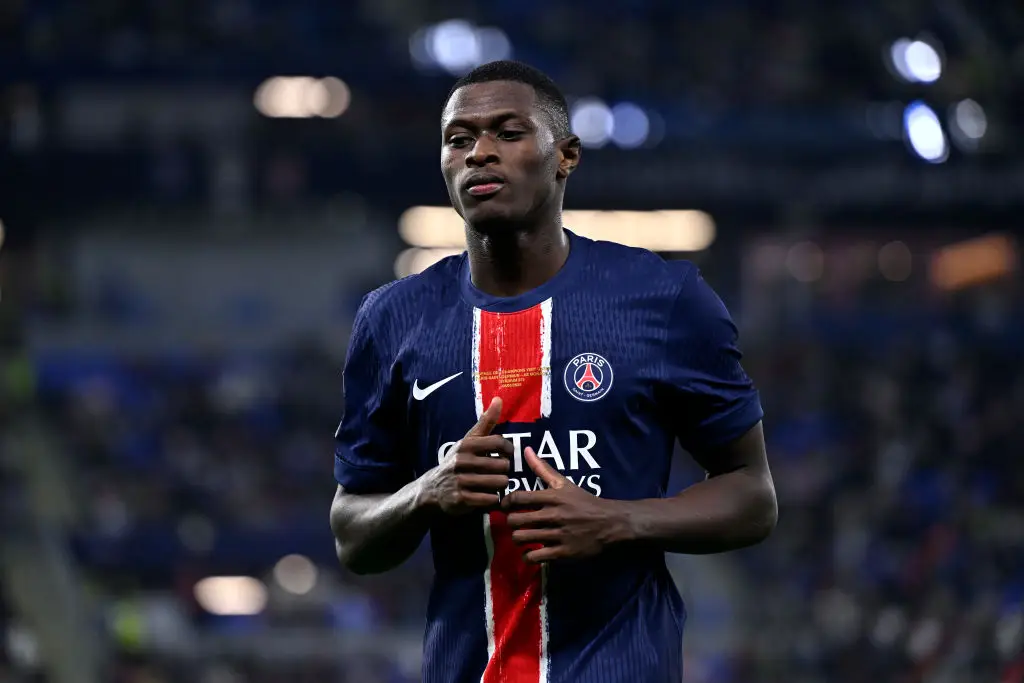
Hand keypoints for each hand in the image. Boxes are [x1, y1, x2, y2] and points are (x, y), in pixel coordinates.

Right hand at [421, 397, 511, 515]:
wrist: (433, 489)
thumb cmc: (458, 461)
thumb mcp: (469, 441)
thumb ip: (486, 422)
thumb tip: (499, 399)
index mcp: (466, 445)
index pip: (499, 442)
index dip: (508, 449)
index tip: (506, 454)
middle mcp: (462, 461)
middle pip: (503, 465)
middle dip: (504, 470)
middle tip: (497, 472)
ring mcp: (460, 481)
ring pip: (500, 483)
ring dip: (500, 485)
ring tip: (493, 483)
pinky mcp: (461, 499)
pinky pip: (491, 499)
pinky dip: (493, 499)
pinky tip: (486, 495)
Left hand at [501, 447, 627, 563]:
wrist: (610, 523)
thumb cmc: (584, 501)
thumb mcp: (565, 484)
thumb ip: (543, 468)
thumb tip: (526, 450)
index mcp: (552, 497)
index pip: (518, 497)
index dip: (506, 502)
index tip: (505, 506)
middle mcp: (553, 515)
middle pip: (516, 520)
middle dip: (511, 522)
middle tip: (515, 522)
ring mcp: (557, 535)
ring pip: (522, 538)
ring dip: (518, 538)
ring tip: (522, 536)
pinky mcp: (563, 553)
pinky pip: (535, 557)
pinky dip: (528, 556)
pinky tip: (531, 551)